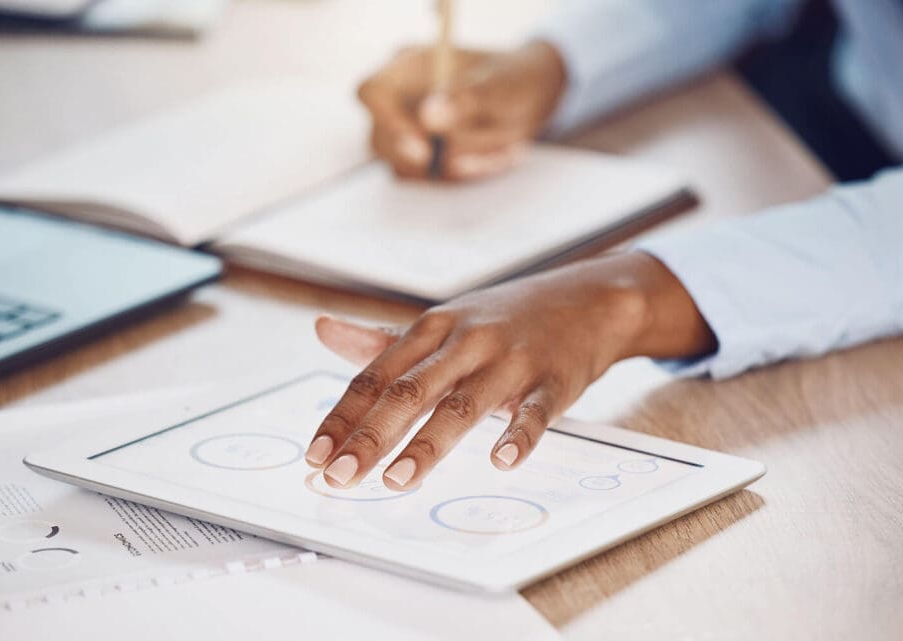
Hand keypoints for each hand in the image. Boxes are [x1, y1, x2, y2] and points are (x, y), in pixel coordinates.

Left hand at [304, 252, 716, 489]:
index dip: (344, 416)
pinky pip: (535, 411)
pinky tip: (501, 460)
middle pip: (410, 391)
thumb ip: (382, 338)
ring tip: (398, 479)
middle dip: (371, 436)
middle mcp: (466, 341)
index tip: (315, 455)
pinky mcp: (554, 380)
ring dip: (429, 443)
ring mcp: (511, 360)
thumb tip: (322, 331)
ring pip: (464, 404)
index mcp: (433, 329)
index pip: (376, 376)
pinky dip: (519, 435)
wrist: (587, 299)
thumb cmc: (503, 318)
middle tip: (339, 477)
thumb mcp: (442, 322)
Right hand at [357, 41, 566, 180]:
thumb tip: (428, 118)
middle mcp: (399, 100)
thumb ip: (467, 98)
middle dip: (424, 158)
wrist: (530, 97)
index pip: (372, 93)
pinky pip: (432, 181)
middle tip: (465, 161)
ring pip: (407, 168)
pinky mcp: (422, 160)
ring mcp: (407, 133)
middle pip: (381, 140)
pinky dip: (467, 175)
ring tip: (502, 147)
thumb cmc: (513, 79)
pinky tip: (497, 156)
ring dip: (457, 168)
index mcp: (408, 66)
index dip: (389, 122)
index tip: (425, 146)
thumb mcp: (501, 85)